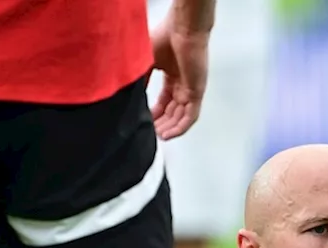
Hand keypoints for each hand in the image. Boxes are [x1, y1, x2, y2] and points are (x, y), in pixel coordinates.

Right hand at [150, 14, 210, 139]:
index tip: (145, 121)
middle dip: (162, 123)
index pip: (164, 101)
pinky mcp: (197, 92)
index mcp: (173, 77)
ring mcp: (191, 89)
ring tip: (158, 137)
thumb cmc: (165, 37)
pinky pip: (190, 116)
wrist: (182, 29)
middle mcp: (183, 85)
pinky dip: (180, 127)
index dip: (155, 113)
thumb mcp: (145, 62)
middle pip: (173, 111)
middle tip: (151, 132)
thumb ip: (140, 79)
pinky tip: (169, 134)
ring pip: (181, 116)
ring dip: (170, 128)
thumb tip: (130, 95)